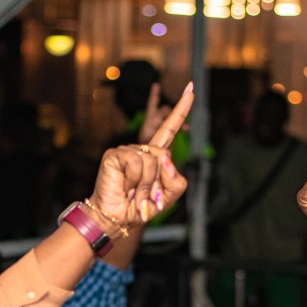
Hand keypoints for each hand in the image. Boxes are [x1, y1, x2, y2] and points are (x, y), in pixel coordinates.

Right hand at [86, 83, 191, 229]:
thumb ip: (176, 180)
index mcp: (155, 156)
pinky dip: (134, 180)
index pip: (170, 129)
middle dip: (157, 181)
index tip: (191, 88)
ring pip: (150, 161)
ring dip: (145, 184)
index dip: (181, 109)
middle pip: (164, 155)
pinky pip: (136, 162)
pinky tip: (125, 186)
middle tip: (144, 195)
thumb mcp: (167, 197)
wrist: (117, 218)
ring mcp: (127, 150)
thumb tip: (166, 159)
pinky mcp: (115, 154)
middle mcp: (141, 149)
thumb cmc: (139, 207)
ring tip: (133, 192)